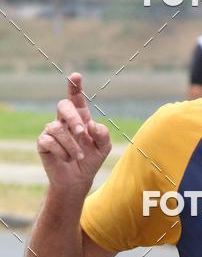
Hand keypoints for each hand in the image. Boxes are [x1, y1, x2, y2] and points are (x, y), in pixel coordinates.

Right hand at [37, 72, 111, 193]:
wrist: (78, 180)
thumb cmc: (90, 160)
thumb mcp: (103, 148)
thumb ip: (103, 135)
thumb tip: (92, 125)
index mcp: (79, 117)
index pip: (76, 98)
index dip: (75, 86)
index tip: (76, 76)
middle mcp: (63, 120)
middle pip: (63, 105)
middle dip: (73, 118)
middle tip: (81, 132)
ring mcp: (51, 130)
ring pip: (58, 128)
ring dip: (72, 145)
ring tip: (79, 157)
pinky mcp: (43, 142)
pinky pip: (50, 141)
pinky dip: (62, 152)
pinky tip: (67, 159)